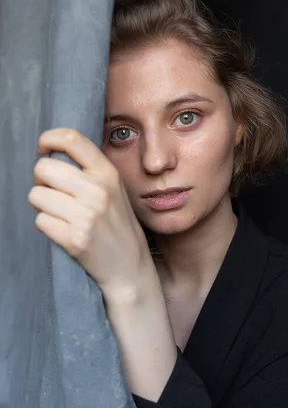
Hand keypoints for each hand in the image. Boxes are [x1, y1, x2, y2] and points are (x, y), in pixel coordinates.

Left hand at [28, 128, 152, 299]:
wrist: (130, 268)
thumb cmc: (118, 226)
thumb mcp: (114, 190)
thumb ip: (90, 171)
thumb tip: (52, 154)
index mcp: (108, 174)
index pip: (72, 139)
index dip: (49, 139)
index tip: (43, 149)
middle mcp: (98, 191)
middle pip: (43, 169)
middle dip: (41, 181)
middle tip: (53, 193)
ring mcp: (87, 216)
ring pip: (36, 196)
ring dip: (43, 206)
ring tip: (62, 215)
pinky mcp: (75, 239)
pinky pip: (40, 221)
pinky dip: (47, 226)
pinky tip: (64, 232)